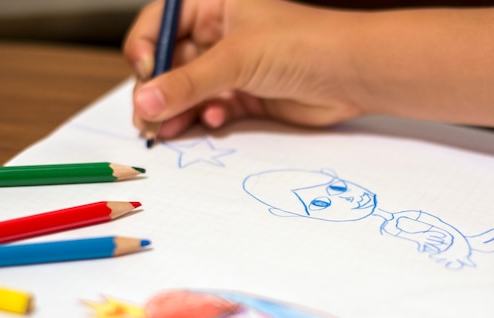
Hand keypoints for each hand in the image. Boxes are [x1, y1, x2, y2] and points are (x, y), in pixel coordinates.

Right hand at [124, 0, 364, 137]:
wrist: (350, 74)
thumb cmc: (303, 43)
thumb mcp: (236, 58)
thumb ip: (187, 82)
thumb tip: (145, 99)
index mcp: (213, 6)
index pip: (160, 25)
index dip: (146, 50)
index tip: (143, 75)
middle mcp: (220, 35)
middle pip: (171, 63)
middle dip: (158, 90)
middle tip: (146, 118)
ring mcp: (234, 67)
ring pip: (191, 91)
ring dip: (178, 110)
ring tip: (167, 129)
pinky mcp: (247, 96)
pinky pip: (213, 108)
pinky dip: (208, 117)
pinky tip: (215, 119)